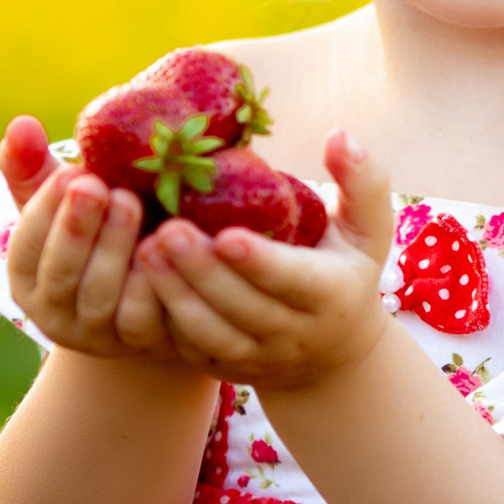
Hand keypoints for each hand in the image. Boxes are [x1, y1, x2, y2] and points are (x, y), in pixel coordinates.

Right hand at [0, 116, 176, 359]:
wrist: (147, 281)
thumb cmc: (96, 226)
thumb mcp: (63, 199)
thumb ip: (35, 165)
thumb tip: (20, 124)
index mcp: (27, 277)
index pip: (25, 247)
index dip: (45, 212)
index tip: (68, 173)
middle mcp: (55, 314)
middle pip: (62, 275)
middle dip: (78, 229)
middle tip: (100, 185)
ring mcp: (98, 334)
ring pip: (102, 297)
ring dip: (116, 248)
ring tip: (132, 201)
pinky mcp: (141, 341)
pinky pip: (146, 316)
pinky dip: (155, 280)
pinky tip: (167, 241)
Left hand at [137, 129, 396, 389]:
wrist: (334, 353)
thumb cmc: (347, 270)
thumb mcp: (368, 230)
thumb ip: (362, 182)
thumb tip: (341, 135)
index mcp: (331, 294)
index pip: (293, 280)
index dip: (259, 262)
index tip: (225, 233)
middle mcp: (295, 334)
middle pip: (243, 309)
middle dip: (203, 272)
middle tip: (166, 229)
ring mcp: (257, 357)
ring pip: (211, 334)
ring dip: (175, 295)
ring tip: (145, 250)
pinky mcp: (224, 368)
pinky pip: (189, 349)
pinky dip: (163, 318)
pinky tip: (135, 280)